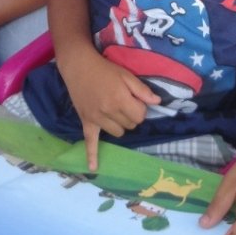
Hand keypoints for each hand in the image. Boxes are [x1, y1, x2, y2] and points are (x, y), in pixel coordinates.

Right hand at [61, 51, 159, 170]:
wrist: (78, 66)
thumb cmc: (104, 69)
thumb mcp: (126, 75)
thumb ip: (142, 90)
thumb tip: (157, 103)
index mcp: (120, 100)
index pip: (140, 116)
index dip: (140, 108)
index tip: (134, 99)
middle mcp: (109, 112)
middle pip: (130, 125)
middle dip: (131, 116)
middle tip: (123, 102)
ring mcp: (96, 119)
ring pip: (117, 133)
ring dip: (120, 125)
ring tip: (114, 112)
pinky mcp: (86, 121)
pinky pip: (90, 141)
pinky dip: (92, 155)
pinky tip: (94, 168)